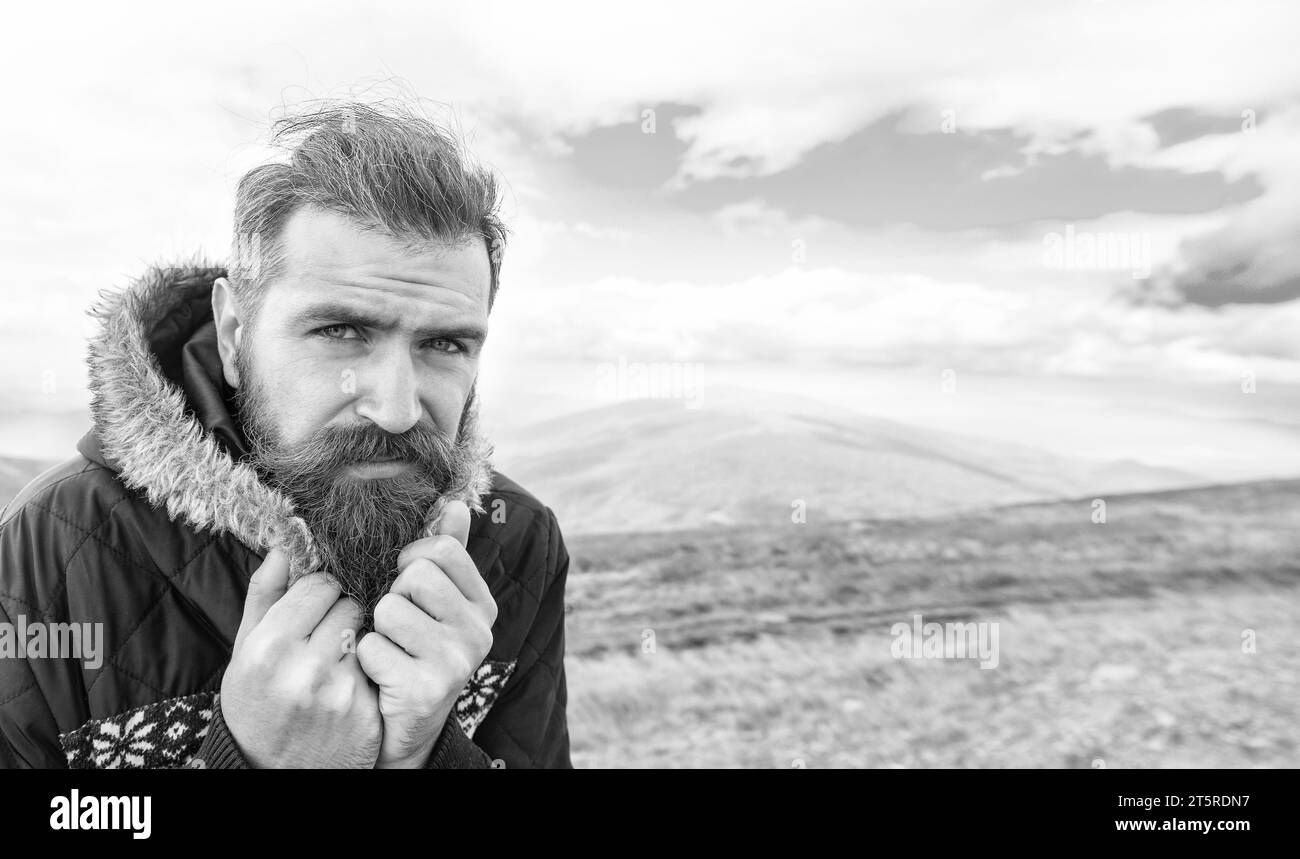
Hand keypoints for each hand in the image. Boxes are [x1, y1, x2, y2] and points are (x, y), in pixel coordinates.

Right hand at [220, 548, 381, 767]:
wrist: (272, 775)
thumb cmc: (255, 704)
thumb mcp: (244, 651)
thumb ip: (265, 594)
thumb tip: (284, 545)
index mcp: (270, 648)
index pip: (320, 585)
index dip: (321, 590)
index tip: (316, 602)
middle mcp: (306, 669)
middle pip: (350, 604)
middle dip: (342, 610)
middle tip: (329, 629)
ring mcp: (340, 693)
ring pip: (370, 631)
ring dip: (359, 635)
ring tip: (338, 653)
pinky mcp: (366, 713)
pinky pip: (379, 665)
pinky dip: (369, 667)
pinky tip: (350, 680)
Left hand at [356, 501, 497, 767]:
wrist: (401, 726)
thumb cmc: (412, 651)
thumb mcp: (434, 602)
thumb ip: (446, 552)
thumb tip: (453, 503)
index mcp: (483, 604)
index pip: (442, 549)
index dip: (411, 561)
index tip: (407, 584)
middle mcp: (479, 631)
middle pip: (416, 575)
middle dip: (393, 595)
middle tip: (399, 625)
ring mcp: (456, 662)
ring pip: (389, 609)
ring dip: (376, 629)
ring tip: (390, 649)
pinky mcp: (426, 690)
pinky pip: (372, 646)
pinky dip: (366, 659)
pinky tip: (381, 675)